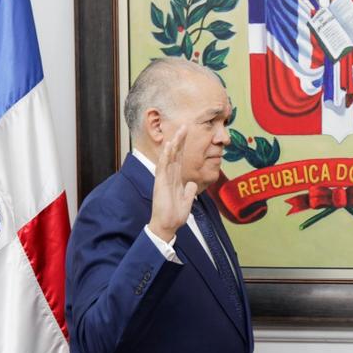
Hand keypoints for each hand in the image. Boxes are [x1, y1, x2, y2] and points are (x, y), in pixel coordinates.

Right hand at [148, 124, 197, 240]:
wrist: (167, 226)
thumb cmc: (174, 215)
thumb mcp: (186, 201)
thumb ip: (189, 191)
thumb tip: (192, 184)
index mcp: (175, 179)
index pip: (180, 159)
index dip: (183, 147)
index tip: (187, 134)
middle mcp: (169, 176)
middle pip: (175, 155)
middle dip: (180, 140)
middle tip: (184, 126)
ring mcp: (164, 179)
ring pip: (168, 158)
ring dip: (173, 145)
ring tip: (178, 132)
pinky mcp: (160, 183)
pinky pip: (163, 167)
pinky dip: (166, 156)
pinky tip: (168, 147)